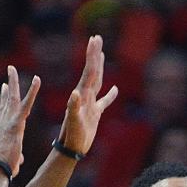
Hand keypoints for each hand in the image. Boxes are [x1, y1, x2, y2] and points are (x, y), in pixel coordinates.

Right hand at [0, 66, 40, 176]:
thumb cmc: (3, 169)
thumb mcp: (11, 161)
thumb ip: (16, 157)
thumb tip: (19, 160)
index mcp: (0, 129)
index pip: (2, 111)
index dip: (3, 99)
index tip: (4, 87)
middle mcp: (1, 122)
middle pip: (5, 99)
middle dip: (7, 84)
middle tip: (10, 70)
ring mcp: (8, 121)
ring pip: (12, 97)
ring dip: (13, 81)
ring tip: (13, 68)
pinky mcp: (16, 124)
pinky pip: (26, 104)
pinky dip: (32, 92)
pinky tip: (37, 80)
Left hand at [56, 35, 118, 155]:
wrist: (70, 148)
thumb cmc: (72, 136)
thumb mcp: (73, 122)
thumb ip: (74, 107)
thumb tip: (75, 93)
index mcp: (82, 95)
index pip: (89, 71)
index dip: (92, 56)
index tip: (94, 40)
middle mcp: (85, 96)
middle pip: (93, 71)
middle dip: (95, 55)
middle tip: (97, 38)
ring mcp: (91, 104)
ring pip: (98, 82)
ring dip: (100, 68)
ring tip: (101, 54)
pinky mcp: (95, 114)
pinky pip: (105, 101)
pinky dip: (111, 95)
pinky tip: (116, 89)